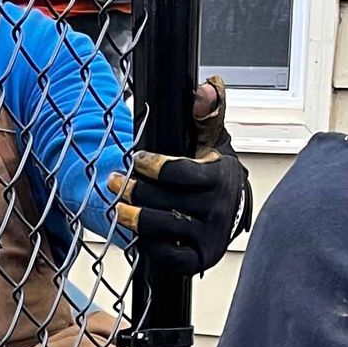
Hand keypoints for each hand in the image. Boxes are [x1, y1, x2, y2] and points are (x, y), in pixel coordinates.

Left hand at [108, 77, 253, 277]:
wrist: (231, 210)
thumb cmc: (215, 175)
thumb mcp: (213, 140)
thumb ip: (207, 113)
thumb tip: (209, 86)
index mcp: (219, 178)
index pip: (178, 172)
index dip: (150, 165)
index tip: (137, 158)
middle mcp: (217, 210)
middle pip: (163, 199)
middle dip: (133, 188)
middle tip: (116, 179)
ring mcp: (209, 238)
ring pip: (161, 227)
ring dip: (133, 217)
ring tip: (118, 207)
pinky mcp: (199, 260)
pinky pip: (167, 257)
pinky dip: (148, 245)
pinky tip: (137, 233)